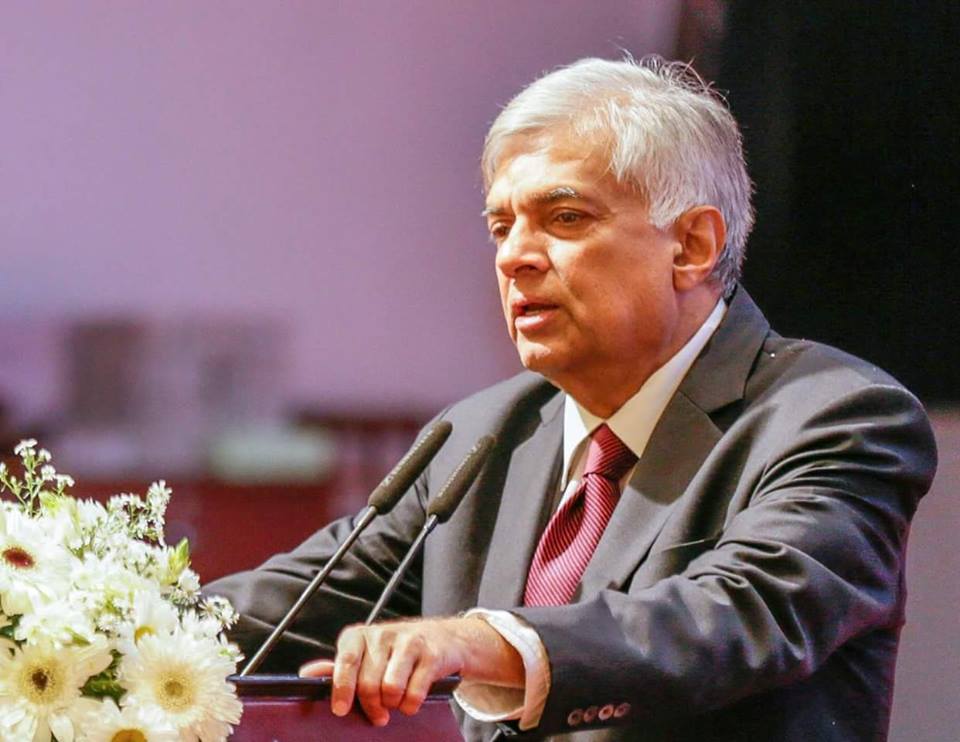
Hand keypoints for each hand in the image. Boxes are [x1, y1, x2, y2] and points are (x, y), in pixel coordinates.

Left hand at [299, 616, 523, 725]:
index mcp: (360, 635)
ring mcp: (409, 641)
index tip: (340, 709)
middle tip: (378, 714)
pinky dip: (411, 704)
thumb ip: (337, 667)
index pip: (346, 661)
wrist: (443, 638)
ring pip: (391, 687)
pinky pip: (415, 692)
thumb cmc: (395, 652)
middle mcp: (383, 634)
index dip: (342, 687)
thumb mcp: (364, 655)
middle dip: (372, 706)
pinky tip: (411, 699)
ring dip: (393, 704)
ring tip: (395, 701)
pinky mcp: (431, 654)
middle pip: (369, 682)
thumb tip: (307, 674)